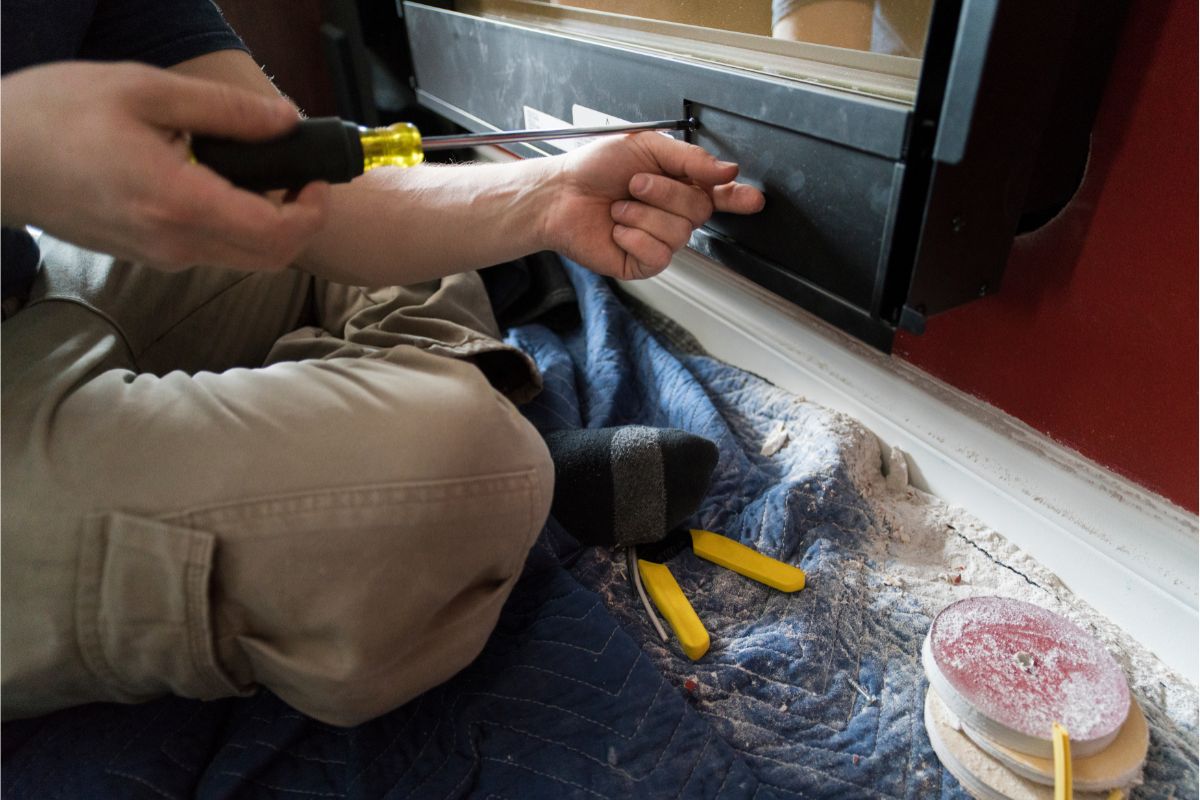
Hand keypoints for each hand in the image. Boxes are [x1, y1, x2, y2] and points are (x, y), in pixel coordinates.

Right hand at [0, 61, 328, 271]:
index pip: (275, 234)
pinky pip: (211, 249)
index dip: (312, 210)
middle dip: (300, 220)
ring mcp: (160, 257)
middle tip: (298, 174)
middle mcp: (174, 244)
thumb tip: (286, 121)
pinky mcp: (148, 256)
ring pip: (242, 257)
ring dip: (268, 223)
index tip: (315, 176)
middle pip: (270, 257)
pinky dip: (234, 223)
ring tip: (256, 169)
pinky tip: (216, 180)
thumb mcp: (143, 91)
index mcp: (178, 203)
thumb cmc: (53, 116)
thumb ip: (225, 110)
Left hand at [540, 132, 764, 279]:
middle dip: (664, 193)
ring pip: (678, 233)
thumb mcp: (645, 147)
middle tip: (634, 184)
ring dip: (642, 214)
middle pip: (698, 211)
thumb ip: (690, 158)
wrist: (559, 194)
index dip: (739, 199)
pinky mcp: (642, 263)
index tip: (755, 200)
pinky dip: (634, 238)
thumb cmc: (594, 168)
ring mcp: (659, 241)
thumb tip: (727, 171)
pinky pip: (658, 255)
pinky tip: (617, 231)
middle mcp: (672, 214)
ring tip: (619, 208)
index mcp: (678, 184)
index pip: (719, 196)